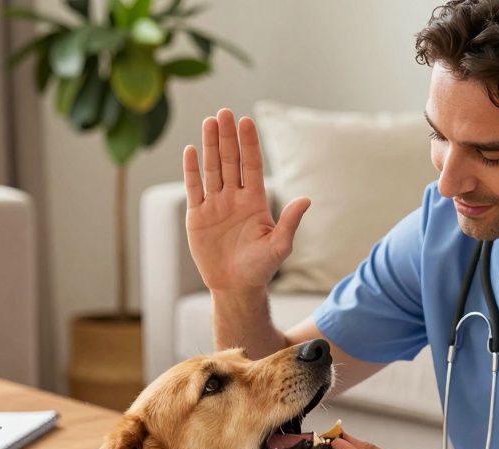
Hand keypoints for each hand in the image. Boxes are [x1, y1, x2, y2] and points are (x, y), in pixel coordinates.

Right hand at [183, 108, 311, 293]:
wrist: (235, 287)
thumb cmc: (260, 269)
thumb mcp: (279, 246)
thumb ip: (290, 222)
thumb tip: (307, 200)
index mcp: (254, 201)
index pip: (252, 165)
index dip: (249, 144)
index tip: (246, 121)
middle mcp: (234, 198)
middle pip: (230, 161)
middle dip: (227, 137)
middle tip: (225, 112)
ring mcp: (215, 205)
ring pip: (212, 169)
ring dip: (210, 145)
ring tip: (209, 122)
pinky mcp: (198, 215)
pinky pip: (194, 188)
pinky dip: (192, 170)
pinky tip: (192, 150)